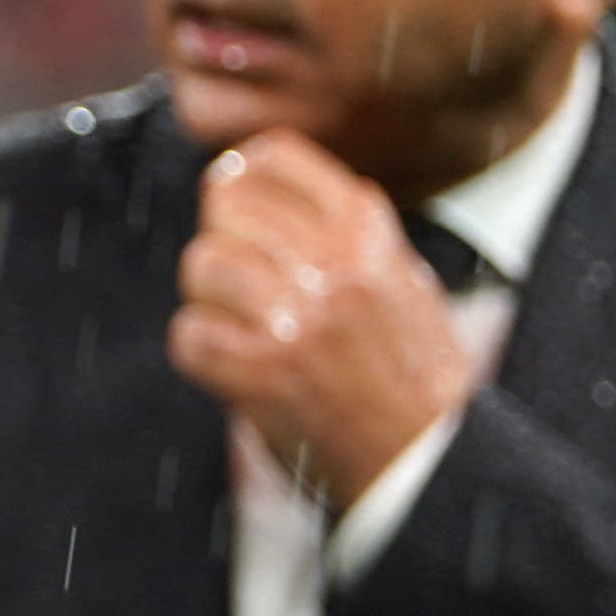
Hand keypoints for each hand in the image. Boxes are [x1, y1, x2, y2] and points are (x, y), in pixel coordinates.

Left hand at [166, 130, 478, 506]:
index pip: (274, 157)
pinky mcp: (263, 375)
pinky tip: (232, 366)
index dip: (239, 176)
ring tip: (241, 326)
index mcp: (369, 232)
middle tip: (239, 281)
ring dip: (208, 298)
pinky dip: (200, 351)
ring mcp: (298, 320)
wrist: (426, 458)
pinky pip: (189, 335)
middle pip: (227, 205)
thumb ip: (340, 228)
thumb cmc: (409, 372)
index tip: (233, 201)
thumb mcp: (398, 277)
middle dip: (222, 240)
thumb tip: (257, 175)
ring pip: (202, 264)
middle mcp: (335, 266)